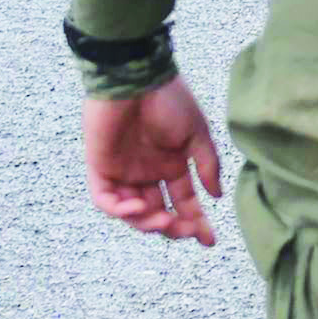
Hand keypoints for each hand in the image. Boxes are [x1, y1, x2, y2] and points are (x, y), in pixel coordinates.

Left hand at [86, 79, 225, 245]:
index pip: (183, 202)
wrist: (136, 78)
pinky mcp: (100, 168)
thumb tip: (217, 196)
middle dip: (174, 228)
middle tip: (186, 231)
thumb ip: (207, 166)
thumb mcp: (197, 134)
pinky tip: (139, 207)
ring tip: (163, 220)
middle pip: (159, 213)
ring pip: (133, 214)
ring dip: (148, 223)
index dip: (195, 222)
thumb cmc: (168, 99)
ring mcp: (123, 172)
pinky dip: (121, 210)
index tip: (209, 240)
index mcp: (171, 165)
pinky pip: (106, 200)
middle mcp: (148, 173)